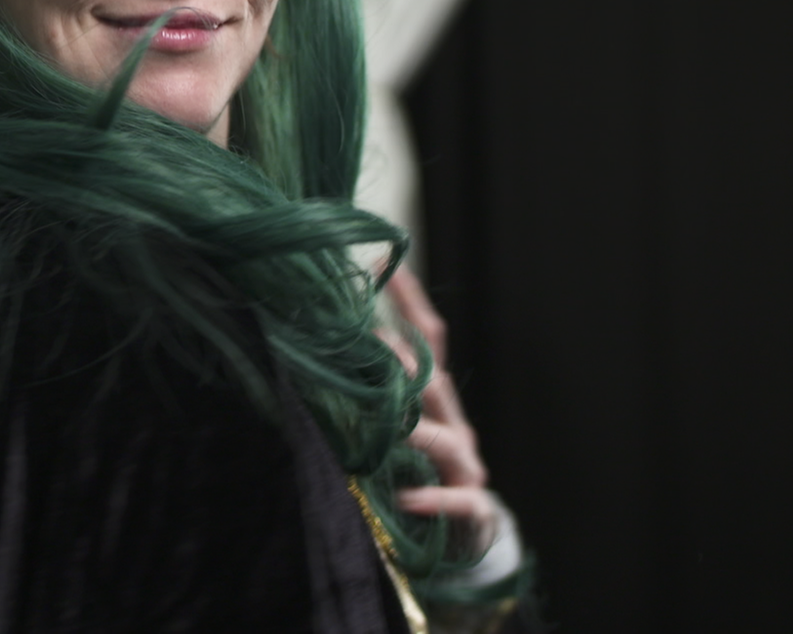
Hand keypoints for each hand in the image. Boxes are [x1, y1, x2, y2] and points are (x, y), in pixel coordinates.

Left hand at [382, 268, 501, 559]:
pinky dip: (433, 499)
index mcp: (437, 397)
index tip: (387, 262)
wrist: (464, 531)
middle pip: (436, 383)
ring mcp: (467, 465)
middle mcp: (455, 422)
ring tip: (395, 428)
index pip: (428, 340)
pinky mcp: (471, 507)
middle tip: (375, 346)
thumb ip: (371, 390)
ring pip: (447, 440)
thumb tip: (321, 346)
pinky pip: (455, 501)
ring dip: (420, 431)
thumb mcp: (396, 425)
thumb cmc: (418, 469)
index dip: (411, 301)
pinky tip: (407, 498)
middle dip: (409, 365)